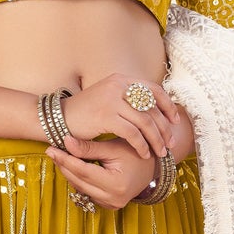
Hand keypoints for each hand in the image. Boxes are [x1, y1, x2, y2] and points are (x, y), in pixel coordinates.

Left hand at [45, 135, 162, 209]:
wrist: (153, 167)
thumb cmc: (136, 153)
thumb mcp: (113, 147)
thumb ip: (89, 147)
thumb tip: (65, 141)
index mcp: (116, 184)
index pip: (83, 172)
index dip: (66, 160)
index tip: (52, 149)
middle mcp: (113, 199)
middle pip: (79, 181)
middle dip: (64, 166)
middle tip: (52, 151)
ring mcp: (112, 204)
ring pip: (81, 188)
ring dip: (70, 173)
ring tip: (60, 156)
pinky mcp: (110, 205)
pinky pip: (88, 192)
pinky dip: (80, 180)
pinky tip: (73, 167)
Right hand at [59, 72, 178, 159]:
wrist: (58, 118)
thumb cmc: (85, 113)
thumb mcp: (108, 98)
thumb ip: (127, 100)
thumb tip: (151, 111)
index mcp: (122, 79)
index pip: (154, 90)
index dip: (168, 106)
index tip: (175, 122)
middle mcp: (119, 86)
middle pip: (152, 108)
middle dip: (165, 128)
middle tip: (171, 143)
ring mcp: (112, 100)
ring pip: (145, 122)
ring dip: (156, 139)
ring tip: (161, 152)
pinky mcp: (106, 116)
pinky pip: (132, 133)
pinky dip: (141, 145)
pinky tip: (144, 154)